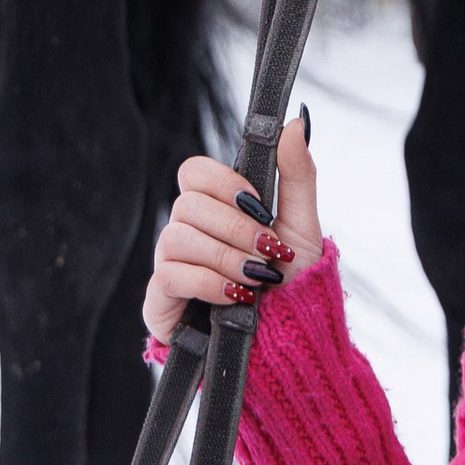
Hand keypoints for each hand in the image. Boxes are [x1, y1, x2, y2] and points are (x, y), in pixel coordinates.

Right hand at [145, 117, 320, 342]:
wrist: (290, 342)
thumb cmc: (293, 284)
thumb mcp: (303, 226)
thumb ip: (296, 173)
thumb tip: (294, 122)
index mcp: (216, 209)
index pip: (193, 172)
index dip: (224, 184)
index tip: (260, 207)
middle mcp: (188, 233)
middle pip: (187, 204)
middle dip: (235, 229)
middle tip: (266, 252)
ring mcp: (171, 266)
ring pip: (177, 238)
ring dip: (226, 258)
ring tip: (256, 279)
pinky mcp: (160, 301)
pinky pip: (169, 275)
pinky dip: (208, 282)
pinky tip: (234, 296)